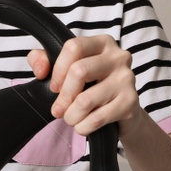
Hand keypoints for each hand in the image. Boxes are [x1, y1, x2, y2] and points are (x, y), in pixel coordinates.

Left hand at [26, 34, 144, 136]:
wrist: (122, 113)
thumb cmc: (92, 87)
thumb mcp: (67, 70)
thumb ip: (44, 61)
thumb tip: (41, 70)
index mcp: (102, 43)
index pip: (73, 47)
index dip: (58, 70)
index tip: (54, 87)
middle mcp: (119, 57)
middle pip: (79, 71)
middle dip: (63, 96)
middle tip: (58, 109)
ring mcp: (127, 79)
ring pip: (85, 100)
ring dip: (71, 116)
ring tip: (71, 119)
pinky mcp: (130, 102)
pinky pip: (97, 118)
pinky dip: (83, 127)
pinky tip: (83, 126)